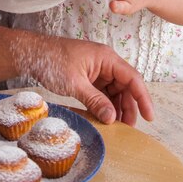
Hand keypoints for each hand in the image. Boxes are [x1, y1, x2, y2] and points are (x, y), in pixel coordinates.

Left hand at [27, 37, 153, 126]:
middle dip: (128, 107)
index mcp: (107, 58)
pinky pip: (103, 92)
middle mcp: (106, 62)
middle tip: (127, 128)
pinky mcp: (89, 77)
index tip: (150, 117)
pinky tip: (104, 118)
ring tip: (115, 126)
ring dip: (116, 107)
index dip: (143, 98)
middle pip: (126, 86)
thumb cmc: (52, 60)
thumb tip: (112, 118)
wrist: (32, 53)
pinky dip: (105, 105)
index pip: (133, 78)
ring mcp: (98, 70)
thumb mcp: (75, 84)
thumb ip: (95, 101)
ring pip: (115, 91)